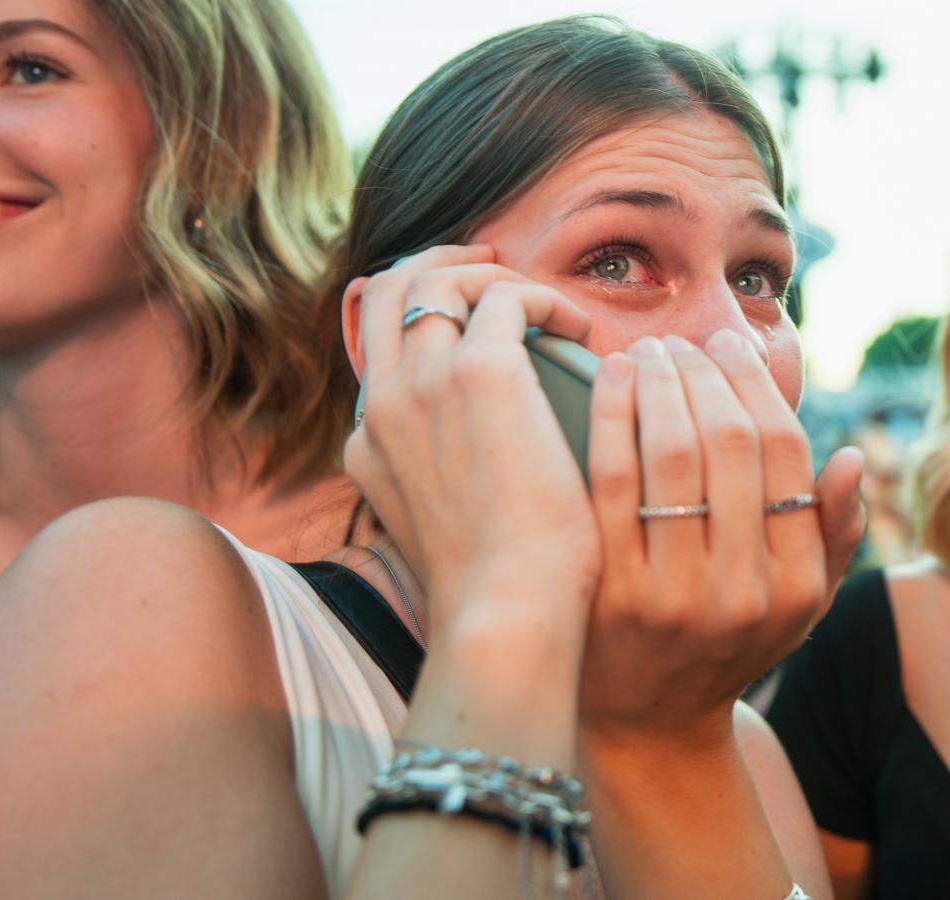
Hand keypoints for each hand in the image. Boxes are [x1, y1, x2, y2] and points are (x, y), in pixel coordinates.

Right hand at [341, 245, 599, 634]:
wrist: (502, 615)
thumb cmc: (496, 593)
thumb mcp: (449, 537)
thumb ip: (451, 490)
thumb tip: (490, 469)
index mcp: (369, 445)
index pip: (377, 353)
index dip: (420, 322)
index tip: (470, 320)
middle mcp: (383, 405)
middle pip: (388, 292)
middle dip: (438, 266)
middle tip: (493, 272)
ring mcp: (424, 384)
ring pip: (440, 280)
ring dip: (494, 278)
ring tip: (547, 304)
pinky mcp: (480, 374)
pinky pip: (509, 297)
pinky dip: (545, 301)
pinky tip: (580, 330)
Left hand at [577, 330, 864, 749]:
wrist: (644, 724)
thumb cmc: (726, 646)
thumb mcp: (799, 606)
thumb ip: (832, 534)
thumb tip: (852, 459)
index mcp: (795, 584)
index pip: (786, 453)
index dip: (756, 384)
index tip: (731, 345)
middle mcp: (740, 590)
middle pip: (730, 443)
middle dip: (706, 372)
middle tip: (685, 341)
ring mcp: (671, 593)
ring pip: (671, 452)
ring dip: (661, 382)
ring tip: (650, 353)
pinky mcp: (608, 590)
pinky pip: (611, 479)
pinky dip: (611, 415)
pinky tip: (609, 380)